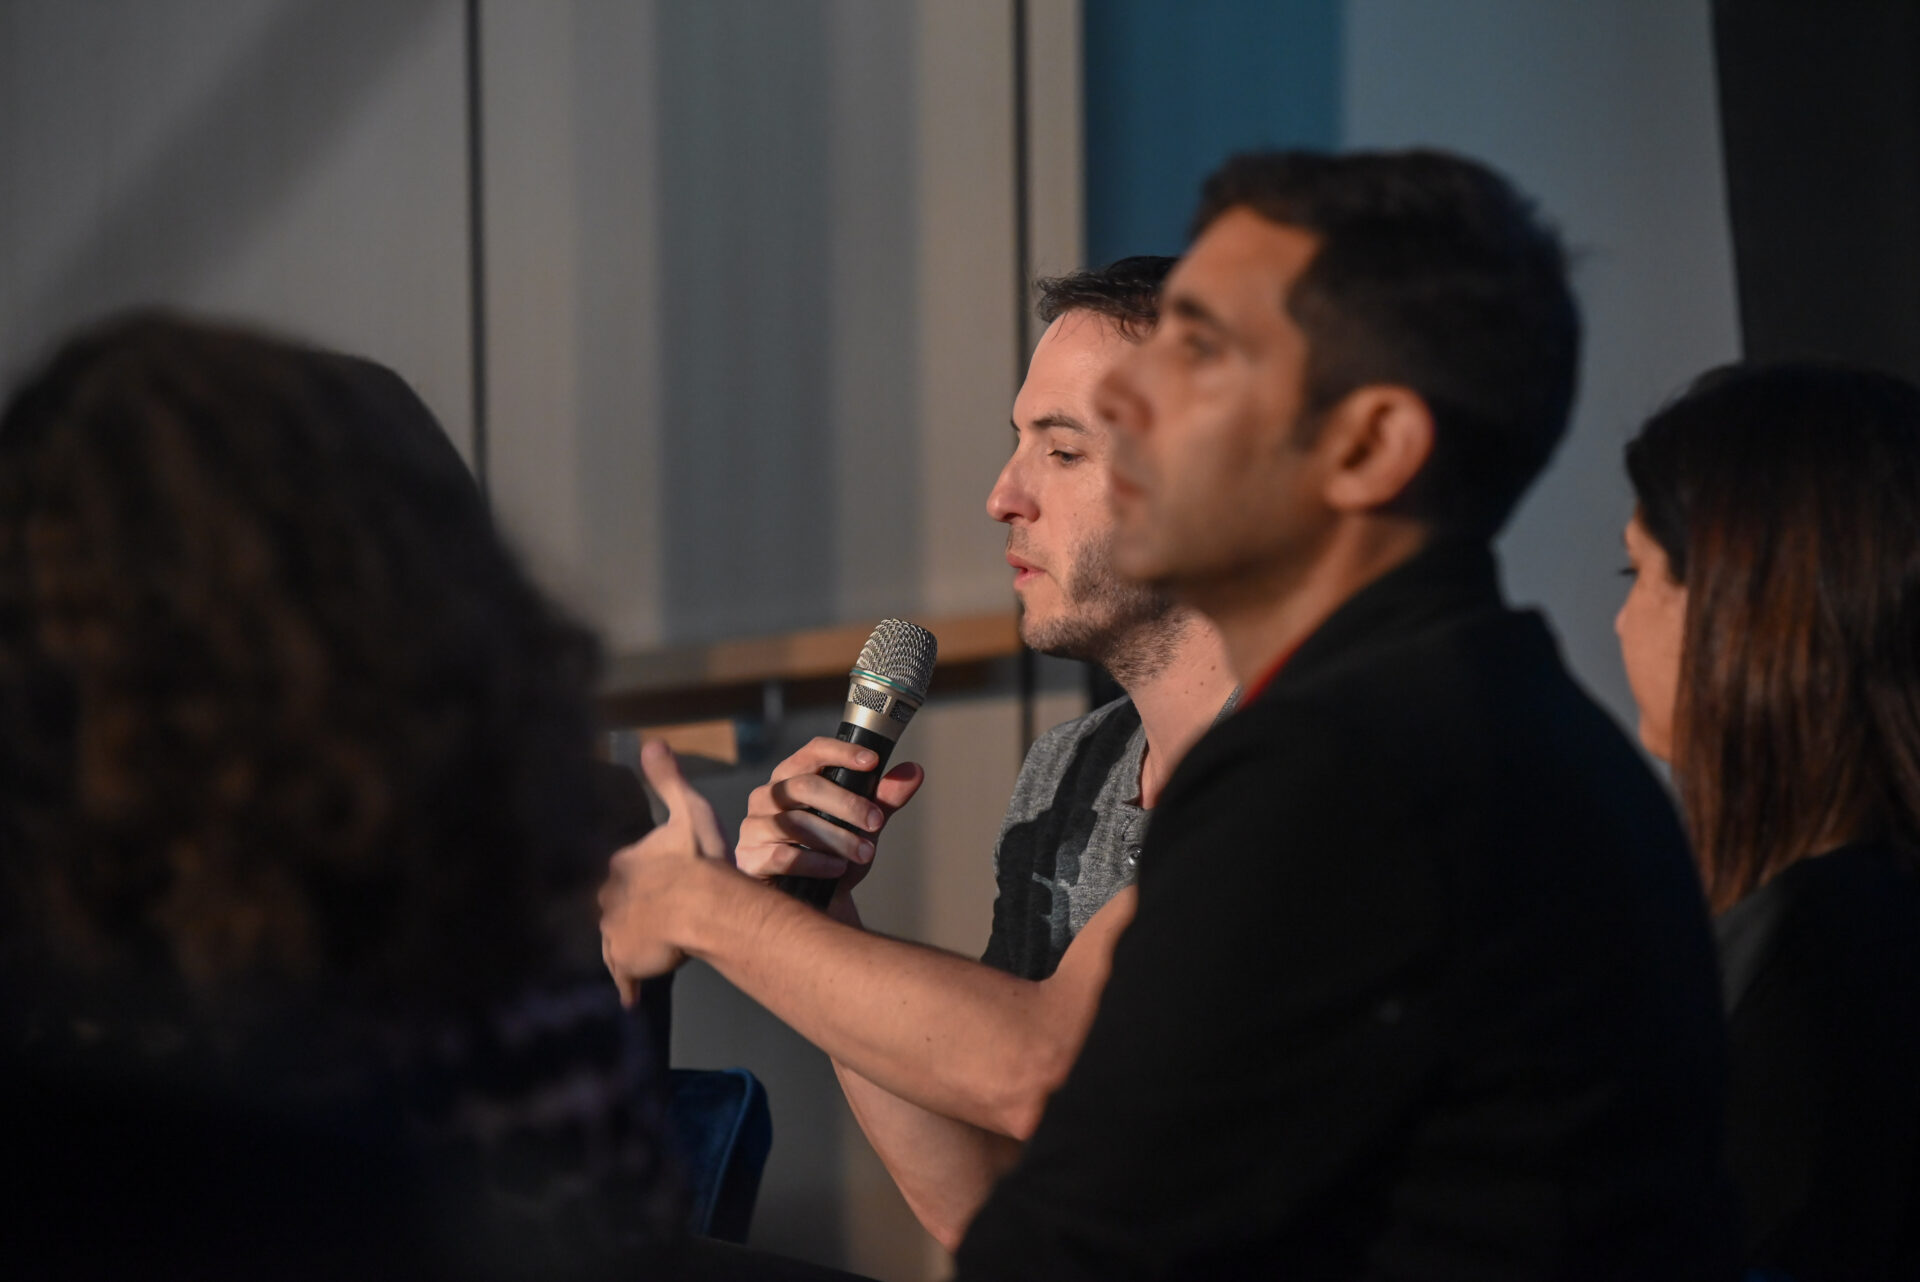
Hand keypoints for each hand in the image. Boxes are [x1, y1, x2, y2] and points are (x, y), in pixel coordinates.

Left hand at [598, 740, 729, 1004]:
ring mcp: (613, 932)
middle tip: (649, 918)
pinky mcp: (624, 961)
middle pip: (610, 906)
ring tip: (641, 950)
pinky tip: (629, 997)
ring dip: (626, 945)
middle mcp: (607, 898)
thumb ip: (668, 779)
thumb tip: (652, 741)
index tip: (649, 886)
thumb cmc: (698, 859)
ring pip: (613, 939)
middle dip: (626, 912)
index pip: (618, 872)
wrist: (703, 906)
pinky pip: (622, 976)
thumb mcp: (687, 809)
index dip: (634, 880)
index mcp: (621, 864)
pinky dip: (627, 985)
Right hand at [735, 736, 925, 899]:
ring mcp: (754, 826)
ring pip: (797, 822)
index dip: (841, 753)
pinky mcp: (750, 858)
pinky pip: (783, 855)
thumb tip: (914, 771)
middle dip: (847, 804)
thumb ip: (884, 799)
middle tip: (876, 823)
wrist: (817, 904)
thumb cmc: (836, 855)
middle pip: (805, 786)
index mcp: (793, 778)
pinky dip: (816, 862)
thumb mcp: (865, 826)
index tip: (872, 762)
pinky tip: (837, 869)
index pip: (812, 752)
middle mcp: (768, 796)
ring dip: (838, 838)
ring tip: (865, 853)